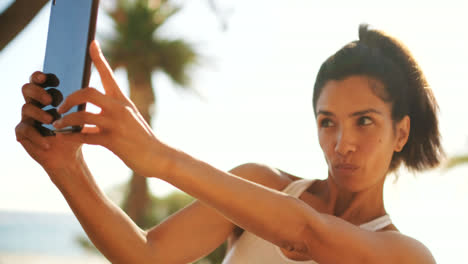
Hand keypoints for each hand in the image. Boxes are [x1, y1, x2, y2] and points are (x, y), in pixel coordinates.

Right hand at [15, 71, 83, 175]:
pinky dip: (37, 136)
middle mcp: (34, 104)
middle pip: (27, 88)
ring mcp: (27, 117)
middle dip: (38, 91)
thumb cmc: (74, 133)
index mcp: (47, 96)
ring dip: (39, 113)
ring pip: (26, 107)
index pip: (40, 80)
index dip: (44, 76)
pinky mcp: (22, 133)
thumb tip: (87, 87)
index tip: (57, 81)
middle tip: (50, 100)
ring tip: (51, 120)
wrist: (69, 156)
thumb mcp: (81, 117)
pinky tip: (48, 142)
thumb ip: (80, 103)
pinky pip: (25, 130)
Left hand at [52, 40, 164, 177]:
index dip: (99, 58)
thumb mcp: (129, 118)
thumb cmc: (141, 138)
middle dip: (69, 98)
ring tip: (56, 125)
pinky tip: (63, 137)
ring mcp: (116, 124)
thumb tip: (87, 109)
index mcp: (123, 100)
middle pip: (87, 92)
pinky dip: (71, 136)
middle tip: (60, 107)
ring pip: (81, 115)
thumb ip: (110, 111)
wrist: (157, 156)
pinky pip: (84, 136)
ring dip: (65, 120)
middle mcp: (119, 108)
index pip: (109, 74)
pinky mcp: (112, 141)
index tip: (91, 43)